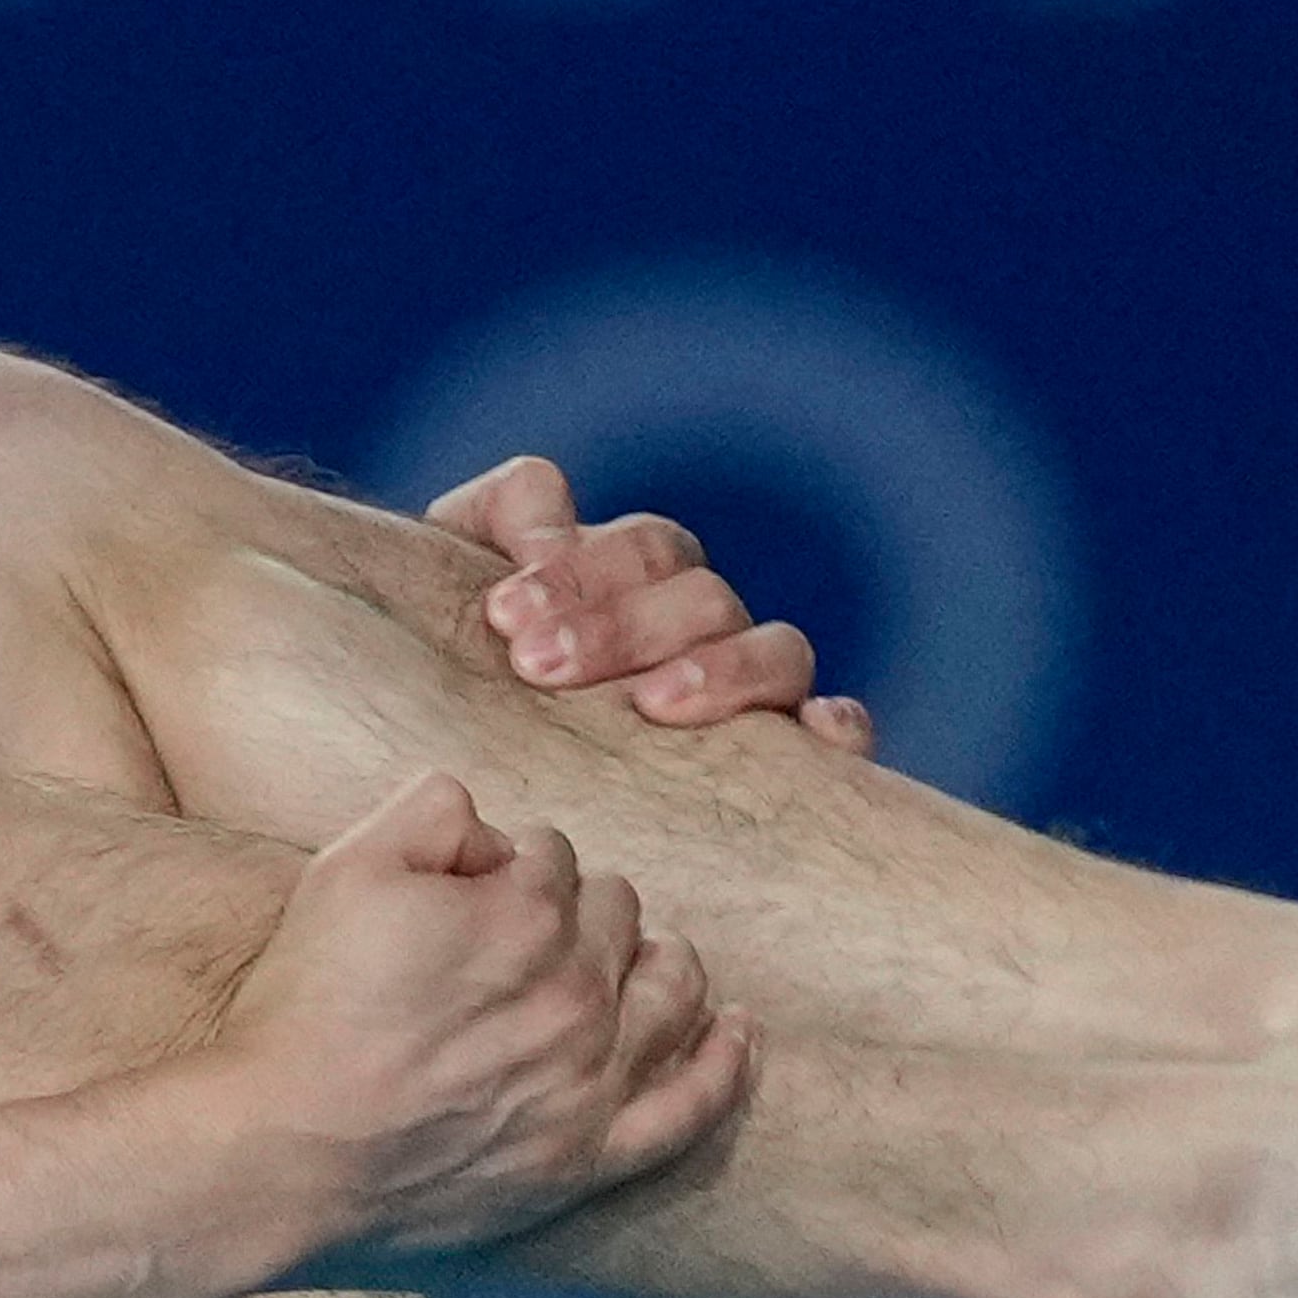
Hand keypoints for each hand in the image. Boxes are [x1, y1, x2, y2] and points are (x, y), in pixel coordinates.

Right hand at [209, 770, 753, 1273]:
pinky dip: (725, 1061)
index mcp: (527, 911)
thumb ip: (431, 809)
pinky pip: (692, 1106)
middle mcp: (579, 991)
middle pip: (619, 915)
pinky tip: (739, 1030)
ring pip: (672, 993)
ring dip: (663, 962)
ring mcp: (592, 1080)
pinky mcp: (588, 1158)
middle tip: (525, 936)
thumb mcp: (345, 868)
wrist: (278, 1152)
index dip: (509, 865)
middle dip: (582, 908)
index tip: (470, 892)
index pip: (553, 855)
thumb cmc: (302, 1011)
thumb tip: (490, 829)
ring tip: (647, 959)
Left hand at [420, 452, 880, 746]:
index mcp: (641, 578)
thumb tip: (542, 526)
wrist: (474, 775)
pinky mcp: (791, 768)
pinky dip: (840, 727)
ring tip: (652, 705)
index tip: (504, 615)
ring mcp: (754, 692)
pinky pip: (841, 738)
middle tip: (539, 665)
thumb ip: (490, 522)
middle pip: (701, 595)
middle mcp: (707, 627)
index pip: (640, 551)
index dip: (579, 571)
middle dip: (621, 625)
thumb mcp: (457, 595)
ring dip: (721, 669)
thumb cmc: (469, 682)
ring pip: (778, 651)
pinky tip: (817, 733)